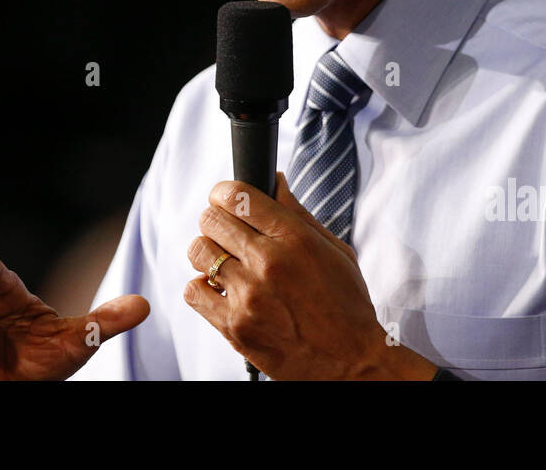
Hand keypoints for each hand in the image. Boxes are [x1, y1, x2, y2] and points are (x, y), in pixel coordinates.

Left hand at [184, 173, 436, 379]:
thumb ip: (299, 214)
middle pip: (211, 219)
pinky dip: (202, 287)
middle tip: (226, 231)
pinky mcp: (235, 326)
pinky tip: (221, 290)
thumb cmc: (347, 305)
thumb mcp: (335, 250)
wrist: (351, 364)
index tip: (224, 196)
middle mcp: (269, 263)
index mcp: (295, 238)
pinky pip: (194, 291)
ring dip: (208, 252)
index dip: (224, 191)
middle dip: (215, 219)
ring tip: (225, 261)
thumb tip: (275, 181)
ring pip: (198, 252)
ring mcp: (248, 295)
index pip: (238, 196)